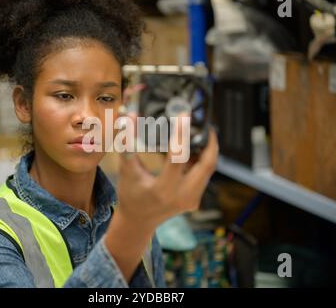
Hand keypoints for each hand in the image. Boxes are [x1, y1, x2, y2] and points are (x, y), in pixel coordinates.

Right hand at [116, 116, 218, 231]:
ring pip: (209, 168)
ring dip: (207, 149)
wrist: (138, 221)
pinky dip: (202, 159)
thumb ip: (128, 142)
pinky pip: (204, 174)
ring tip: (199, 130)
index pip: (178, 157)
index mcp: (163, 190)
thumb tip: (131, 115)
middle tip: (204, 121)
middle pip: (207, 163)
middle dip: (209, 140)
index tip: (185, 115)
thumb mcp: (126, 170)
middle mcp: (182, 196)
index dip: (182, 134)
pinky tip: (194, 147)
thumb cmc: (130, 194)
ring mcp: (192, 199)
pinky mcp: (196, 199)